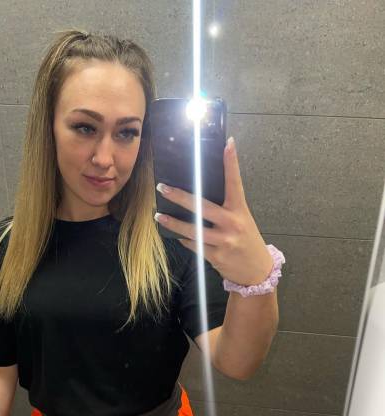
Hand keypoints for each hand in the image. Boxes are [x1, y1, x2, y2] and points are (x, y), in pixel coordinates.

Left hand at [154, 137, 272, 285]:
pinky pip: (194, 245)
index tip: (228, 144)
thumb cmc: (247, 240)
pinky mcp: (215, 256)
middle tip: (163, 187)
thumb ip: (226, 207)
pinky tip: (178, 236)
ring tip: (159, 216)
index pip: (235, 183)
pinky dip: (185, 240)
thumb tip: (201, 192)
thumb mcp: (243, 219)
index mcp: (240, 210)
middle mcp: (232, 224)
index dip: (231, 163)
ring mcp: (223, 241)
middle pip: (202, 207)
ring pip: (192, 230)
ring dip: (173, 223)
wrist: (256, 271)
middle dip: (180, 197)